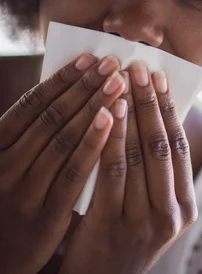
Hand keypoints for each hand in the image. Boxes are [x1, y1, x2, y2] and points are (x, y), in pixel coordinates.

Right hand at [0, 53, 126, 273]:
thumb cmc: (8, 199)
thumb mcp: (9, 161)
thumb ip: (33, 132)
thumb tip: (69, 89)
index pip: (32, 104)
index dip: (63, 78)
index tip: (90, 57)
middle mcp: (5, 165)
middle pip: (52, 117)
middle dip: (86, 87)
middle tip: (113, 64)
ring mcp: (23, 192)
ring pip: (64, 141)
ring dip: (95, 109)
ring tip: (119, 85)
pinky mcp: (44, 216)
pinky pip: (73, 175)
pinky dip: (94, 146)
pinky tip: (113, 124)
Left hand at [56, 62, 197, 273]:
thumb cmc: (122, 236)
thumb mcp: (149, 207)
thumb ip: (153, 170)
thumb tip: (150, 110)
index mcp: (185, 207)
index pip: (180, 146)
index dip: (169, 108)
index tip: (160, 76)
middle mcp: (170, 215)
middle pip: (160, 145)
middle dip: (150, 102)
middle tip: (139, 67)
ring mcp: (142, 224)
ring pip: (136, 155)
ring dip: (129, 113)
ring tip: (120, 81)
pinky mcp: (111, 228)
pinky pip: (110, 172)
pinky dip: (108, 138)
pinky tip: (103, 113)